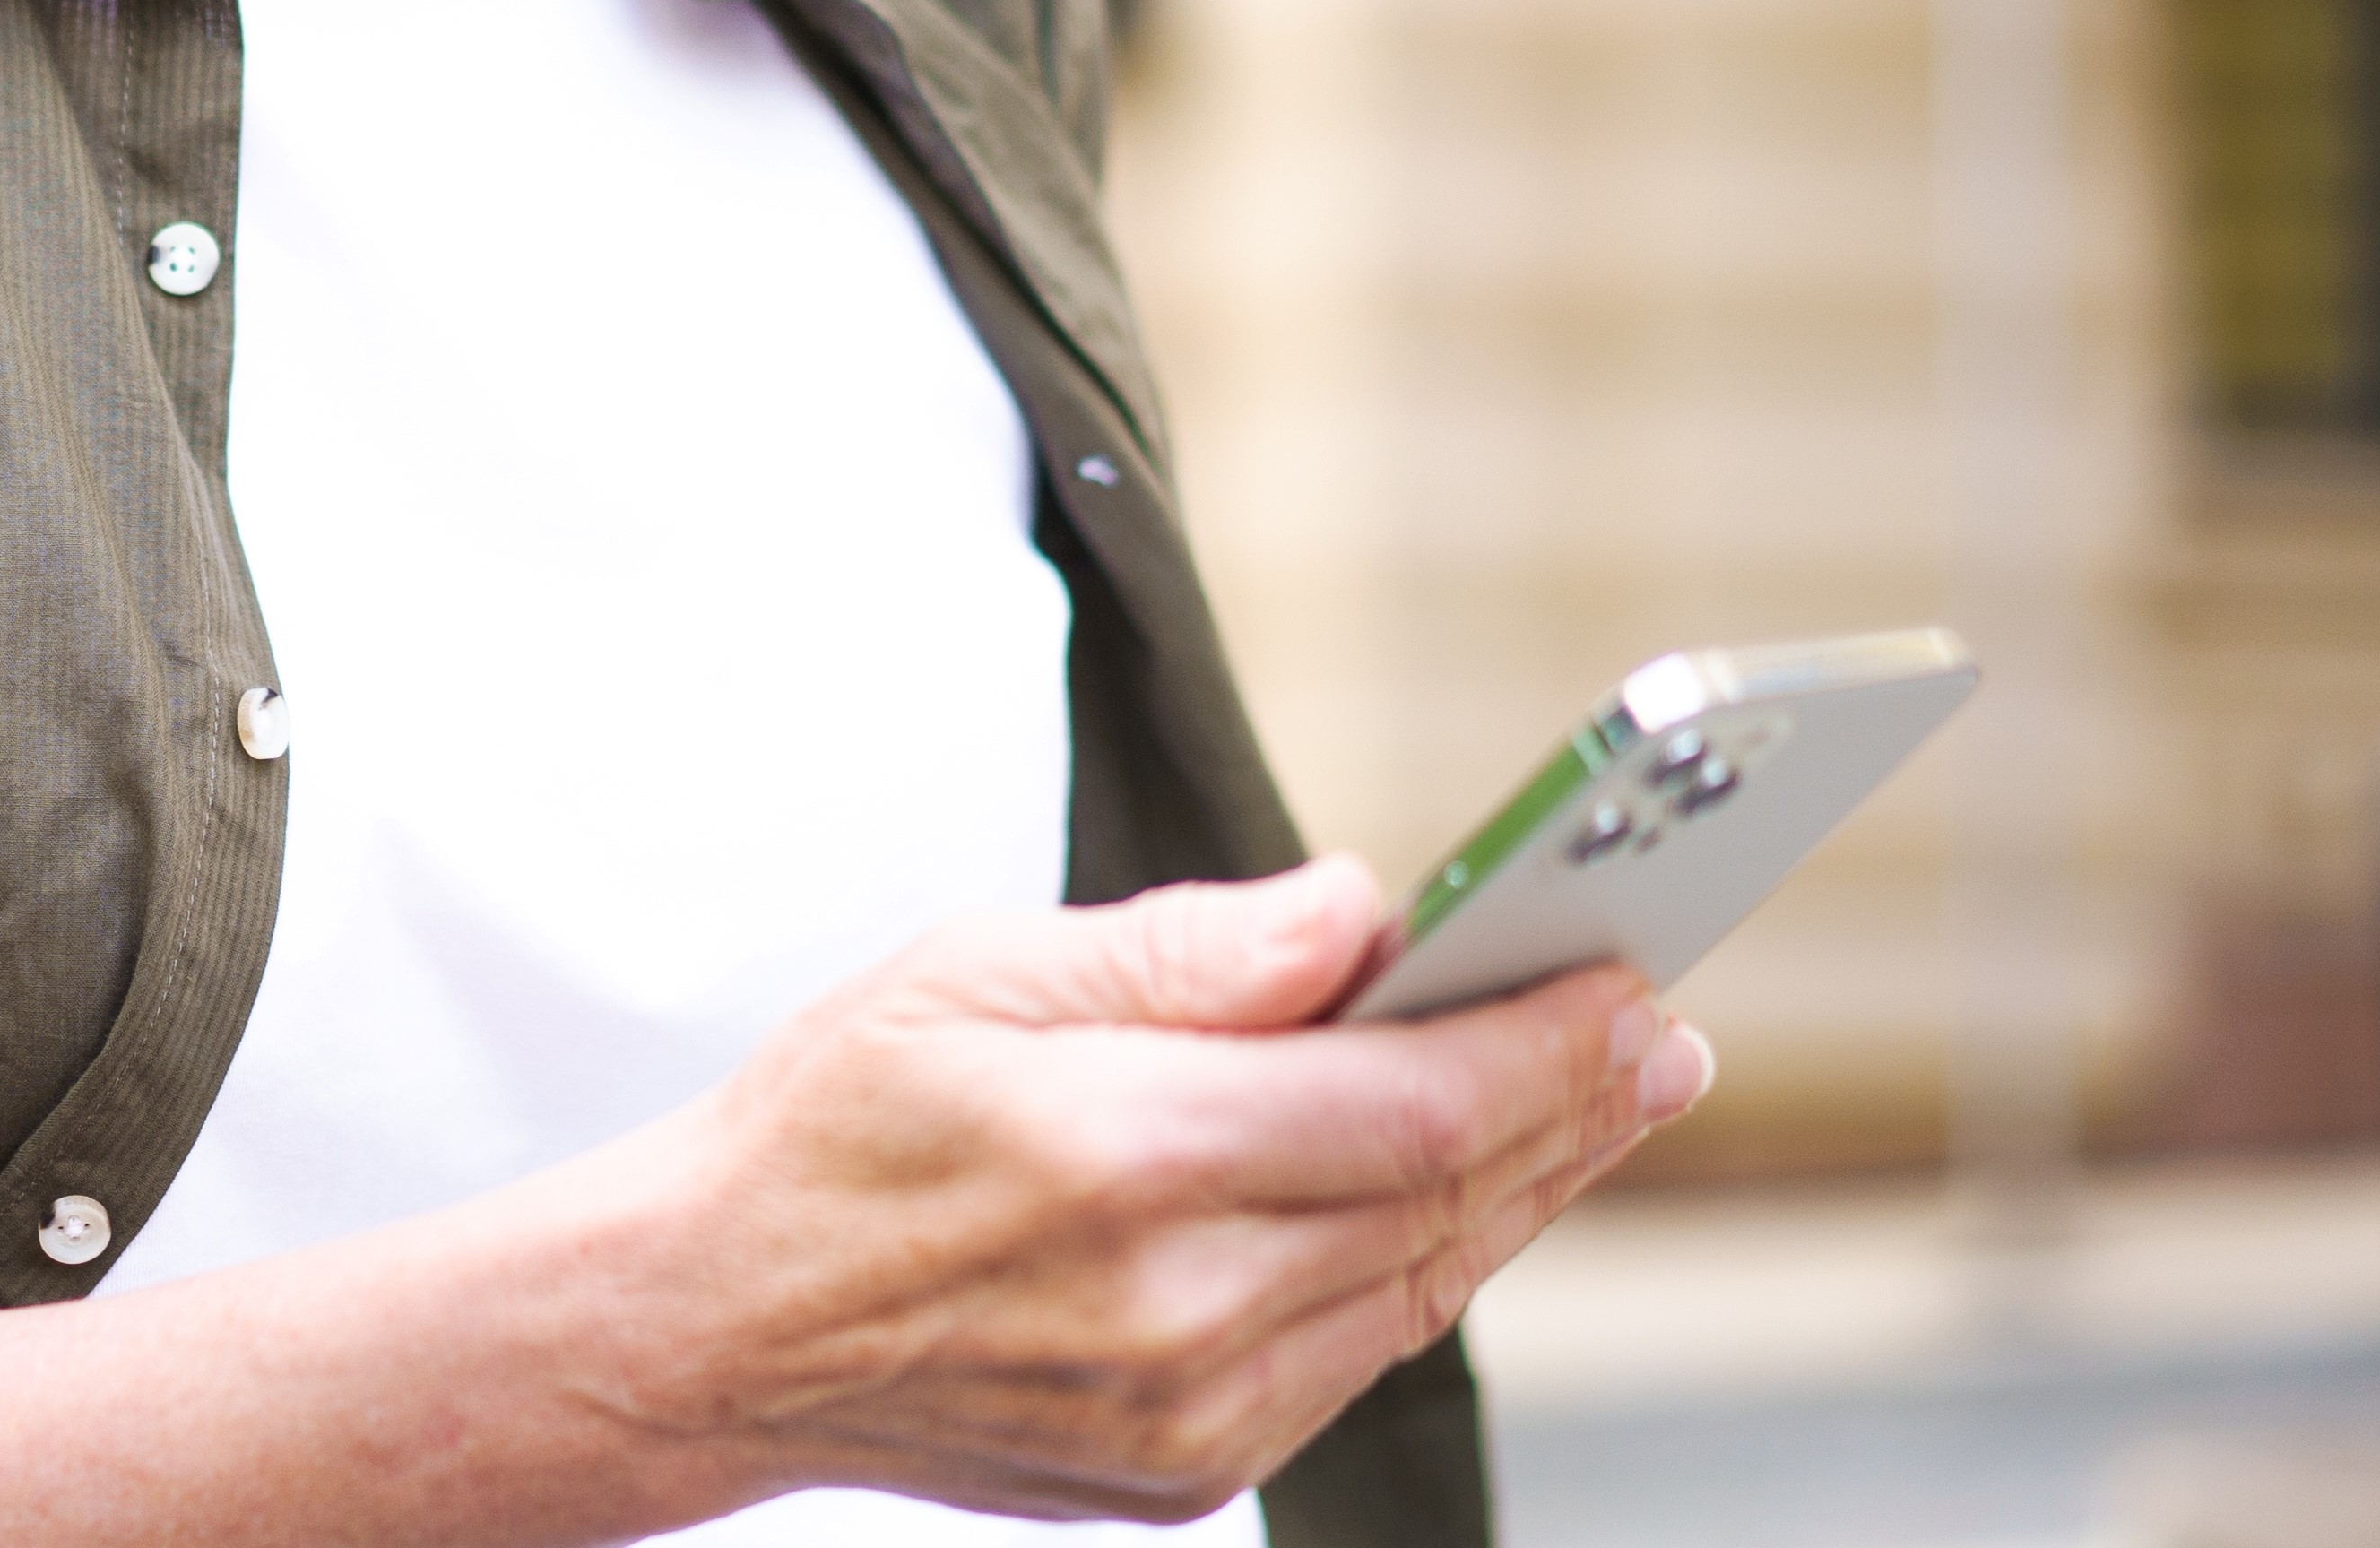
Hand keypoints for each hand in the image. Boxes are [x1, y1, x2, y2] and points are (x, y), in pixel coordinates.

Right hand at [590, 862, 1707, 1526]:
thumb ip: (1186, 946)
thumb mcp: (977, 970)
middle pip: (1444, 1199)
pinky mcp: (1185, 1468)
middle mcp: (1175, 1307)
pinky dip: (1427, 1263)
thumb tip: (1364, 911)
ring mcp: (1189, 1410)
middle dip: (1569, 1104)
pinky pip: (1357, 1356)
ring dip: (1524, 1186)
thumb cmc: (836, 1121)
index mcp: (1122, 1156)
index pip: (1412, 1104)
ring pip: (1422, 1285)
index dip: (1542, 1041)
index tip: (1628, 976)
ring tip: (1600, 1097)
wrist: (719, 1323)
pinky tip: (1466, 1192)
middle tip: (1660, 1030)